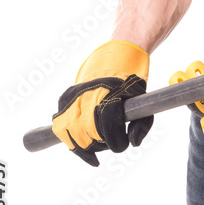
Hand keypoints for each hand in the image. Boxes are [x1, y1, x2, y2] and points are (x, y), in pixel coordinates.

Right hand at [52, 41, 152, 165]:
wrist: (112, 59)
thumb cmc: (128, 82)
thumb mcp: (141, 99)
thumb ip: (141, 124)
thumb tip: (133, 144)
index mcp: (108, 95)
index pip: (108, 130)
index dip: (116, 143)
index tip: (121, 145)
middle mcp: (87, 96)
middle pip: (89, 136)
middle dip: (101, 145)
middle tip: (110, 142)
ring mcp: (72, 98)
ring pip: (72, 135)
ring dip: (85, 145)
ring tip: (97, 142)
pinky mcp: (64, 99)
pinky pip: (61, 128)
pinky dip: (70, 139)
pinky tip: (82, 143)